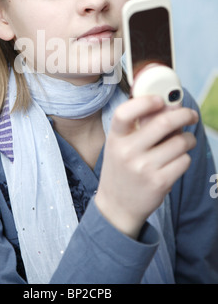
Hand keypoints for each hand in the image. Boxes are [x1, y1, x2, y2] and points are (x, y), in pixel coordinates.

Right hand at [95, 95, 197, 238]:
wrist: (117, 206)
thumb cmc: (122, 169)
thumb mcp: (121, 145)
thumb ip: (139, 126)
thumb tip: (171, 106)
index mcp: (115, 138)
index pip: (124, 113)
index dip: (144, 102)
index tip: (160, 99)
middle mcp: (127, 152)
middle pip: (163, 122)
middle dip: (184, 115)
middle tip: (191, 115)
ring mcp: (143, 168)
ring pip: (180, 142)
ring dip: (188, 139)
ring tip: (184, 142)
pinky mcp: (159, 182)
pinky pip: (184, 160)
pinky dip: (184, 158)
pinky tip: (176, 161)